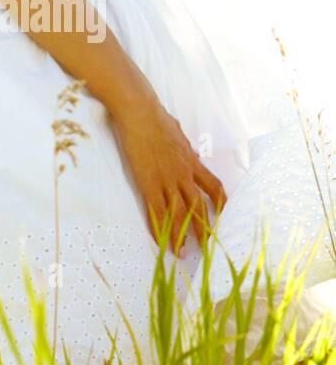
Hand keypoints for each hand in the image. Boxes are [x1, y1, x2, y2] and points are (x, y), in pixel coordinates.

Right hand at [108, 94, 227, 257]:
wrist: (139, 110)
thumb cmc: (154, 115)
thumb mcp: (176, 130)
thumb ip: (183, 143)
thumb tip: (187, 145)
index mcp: (191, 160)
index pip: (213, 186)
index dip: (221, 203)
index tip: (224, 215)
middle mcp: (184, 174)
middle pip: (200, 207)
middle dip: (205, 229)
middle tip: (208, 248)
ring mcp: (166, 180)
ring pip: (179, 215)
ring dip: (182, 236)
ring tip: (183, 254)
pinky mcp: (148, 183)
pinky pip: (156, 212)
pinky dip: (159, 229)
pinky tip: (160, 242)